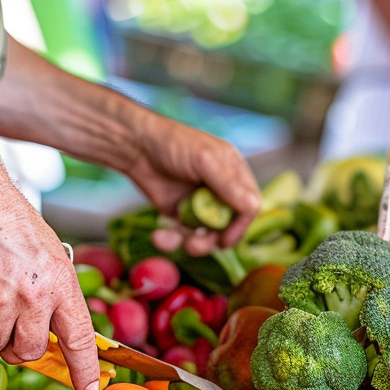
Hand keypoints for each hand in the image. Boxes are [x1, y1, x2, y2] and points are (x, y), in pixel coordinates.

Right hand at [0, 188, 101, 389]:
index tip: (88, 389)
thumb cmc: (15, 228)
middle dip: (21, 347)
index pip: (79, 339)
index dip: (84, 369)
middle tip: (16, 325)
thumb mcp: (54, 259)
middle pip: (29, 351)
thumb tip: (61, 337)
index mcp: (62, 285)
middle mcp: (33, 296)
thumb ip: (58, 298)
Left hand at [125, 111, 260, 246]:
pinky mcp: (181, 215)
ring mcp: (200, 205)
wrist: (135, 147)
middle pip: (229, 226)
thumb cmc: (173, 144)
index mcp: (234, 174)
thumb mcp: (204, 159)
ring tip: (178, 243)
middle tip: (196, 245)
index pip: (249, 205)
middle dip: (214, 239)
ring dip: (195, 244)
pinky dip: (172, 240)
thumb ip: (228, 184)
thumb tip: (254, 207)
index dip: (241, 225)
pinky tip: (159, 237)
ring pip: (207, 235)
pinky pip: (183, 235)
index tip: (226, 239)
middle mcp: (221, 191)